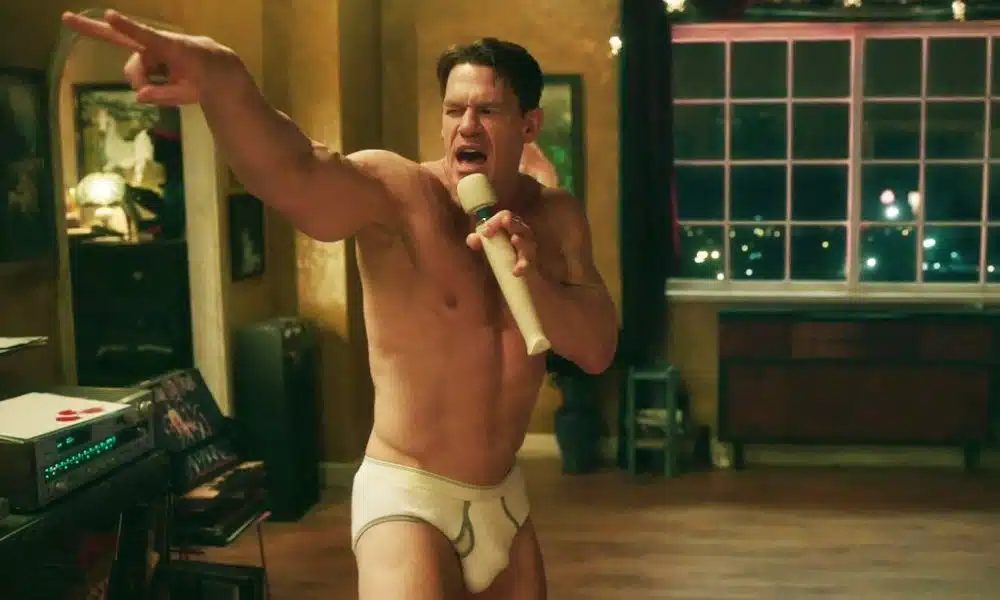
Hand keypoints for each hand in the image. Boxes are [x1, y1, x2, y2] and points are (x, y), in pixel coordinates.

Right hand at [61, 10, 235, 105]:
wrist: (217, 68)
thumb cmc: (206, 77)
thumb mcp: (190, 93)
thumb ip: (165, 95)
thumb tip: (139, 96)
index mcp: (170, 47)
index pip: (146, 36)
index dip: (127, 27)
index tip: (109, 15)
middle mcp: (155, 44)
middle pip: (120, 37)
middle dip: (93, 28)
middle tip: (65, 18)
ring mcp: (149, 49)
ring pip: (133, 71)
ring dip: (144, 81)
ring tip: (171, 84)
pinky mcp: (147, 55)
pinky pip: (140, 74)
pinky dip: (150, 82)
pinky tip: (169, 79)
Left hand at [466, 210, 536, 276]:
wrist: (517, 274)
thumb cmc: (502, 253)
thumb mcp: (487, 246)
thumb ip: (477, 241)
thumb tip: (472, 239)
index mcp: (512, 226)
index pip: (505, 216)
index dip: (496, 221)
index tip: (485, 232)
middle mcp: (523, 234)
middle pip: (519, 225)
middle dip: (512, 223)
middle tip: (505, 222)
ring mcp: (529, 249)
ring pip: (527, 243)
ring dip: (521, 241)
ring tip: (514, 239)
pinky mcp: (531, 265)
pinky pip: (528, 264)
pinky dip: (522, 267)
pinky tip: (515, 271)